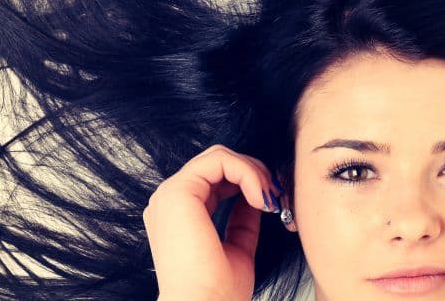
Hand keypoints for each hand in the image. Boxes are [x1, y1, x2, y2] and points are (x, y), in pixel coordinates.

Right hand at [143, 144, 281, 299]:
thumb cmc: (218, 291)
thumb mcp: (238, 248)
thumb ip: (242, 220)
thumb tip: (255, 199)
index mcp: (178, 216)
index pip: (216, 179)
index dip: (250, 183)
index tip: (273, 204)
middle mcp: (169, 202)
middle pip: (218, 163)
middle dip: (254, 173)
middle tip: (275, 198)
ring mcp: (170, 195)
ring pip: (220, 157)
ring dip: (253, 172)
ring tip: (269, 199)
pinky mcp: (178, 192)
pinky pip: (219, 160)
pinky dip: (247, 172)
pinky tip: (259, 197)